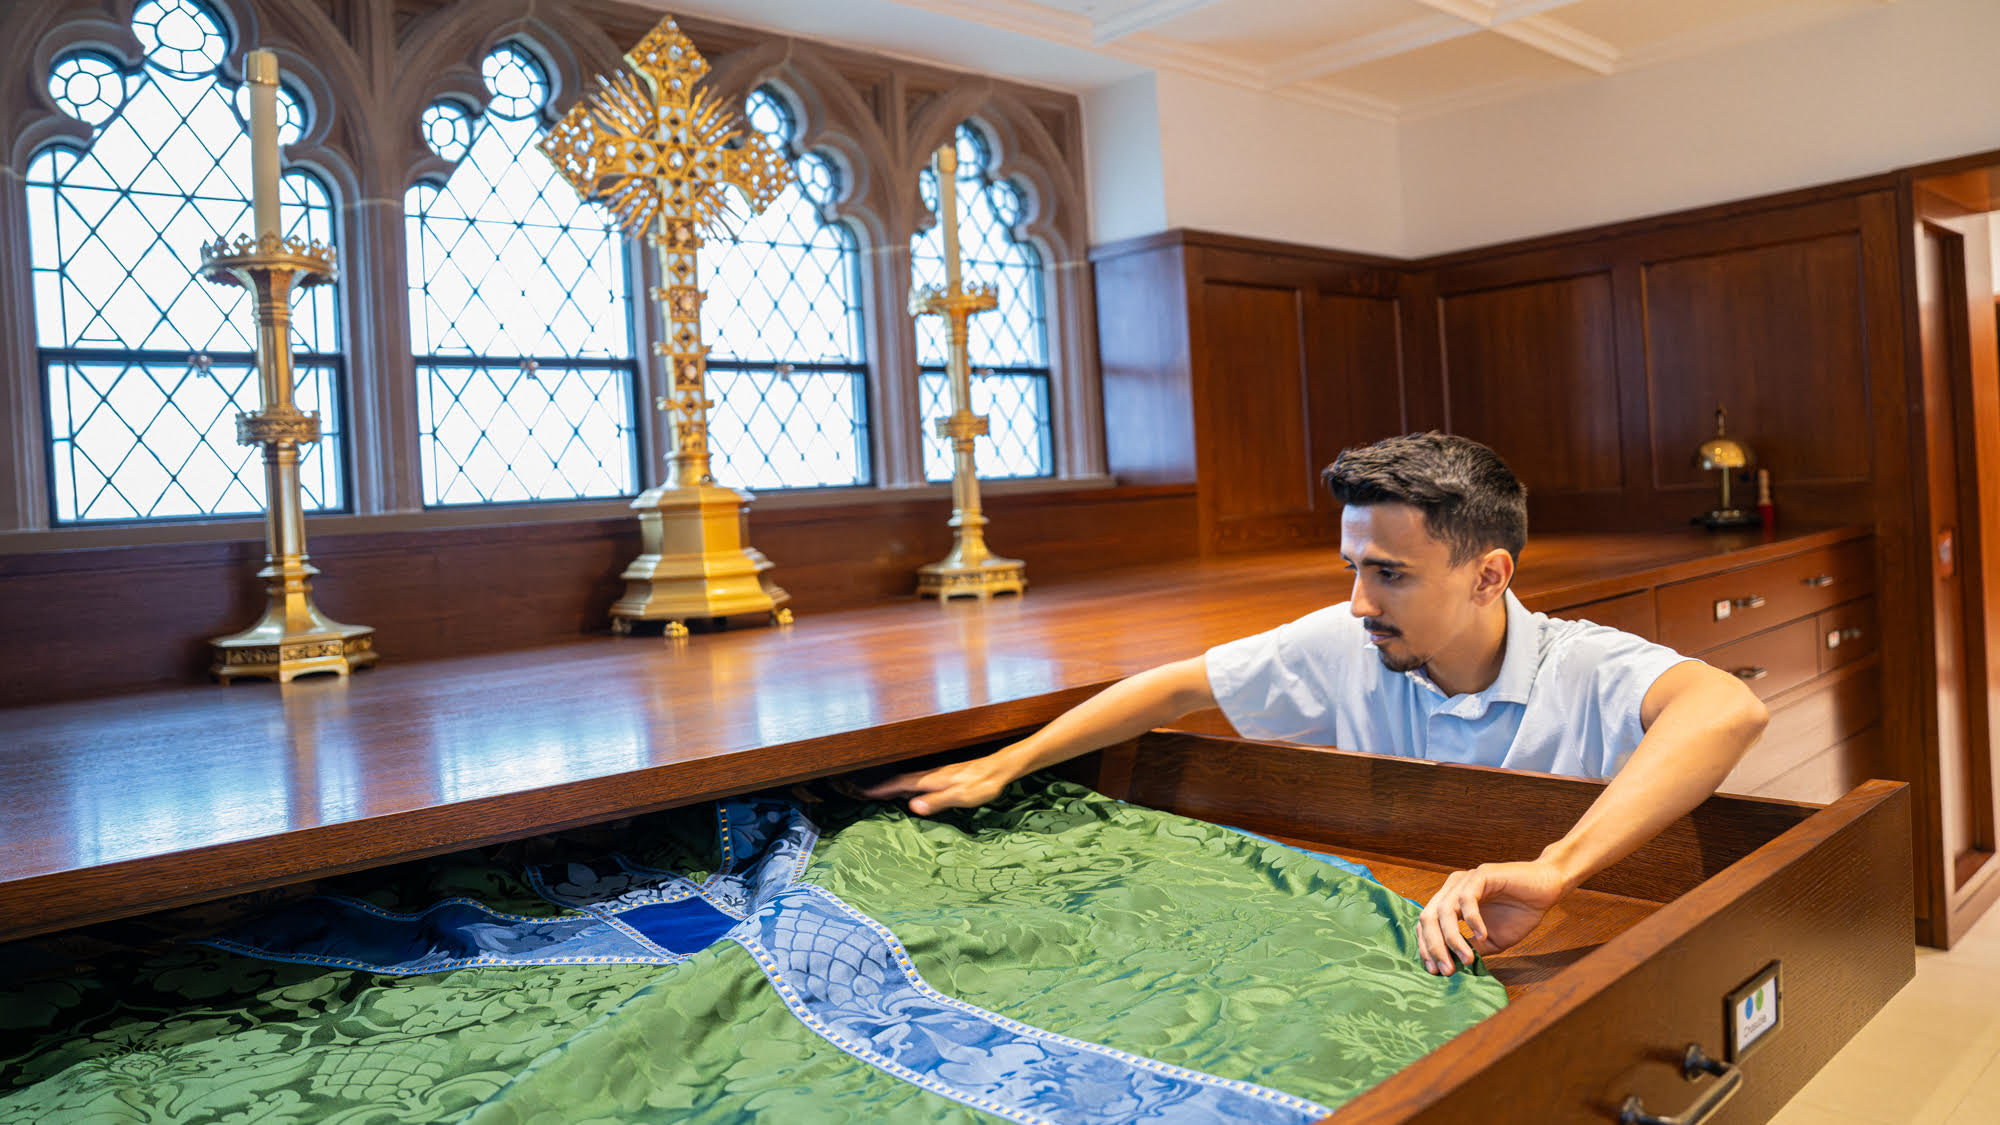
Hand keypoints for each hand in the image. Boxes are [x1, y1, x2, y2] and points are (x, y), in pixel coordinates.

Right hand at [856, 756, 1009, 815]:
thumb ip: (937, 800)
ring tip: (880, 794)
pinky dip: (907, 786)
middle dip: (882, 786)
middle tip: (863, 792)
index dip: (882, 789)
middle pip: (900, 780)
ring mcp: (937, 775)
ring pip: (908, 780)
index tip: (863, 792)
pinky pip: (918, 782)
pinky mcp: (944, 776)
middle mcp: (931, 775)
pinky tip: (909, 793)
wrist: (999, 769)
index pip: (900, 784)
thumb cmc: (983, 784)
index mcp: (931, 780)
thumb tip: (913, 806)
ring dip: (893, 786)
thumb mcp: (961, 796)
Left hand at [1416, 859, 1567, 976]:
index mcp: (1450, 902)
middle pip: (1428, 918)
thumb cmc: (1519, 912)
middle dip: (1434, 947)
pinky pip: (1467, 898)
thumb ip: (1471, 949)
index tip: (1434, 971)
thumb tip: (1453, 966)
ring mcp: (1464, 880)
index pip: (1426, 925)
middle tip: (1447, 970)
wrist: (1546, 889)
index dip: (1425, 948)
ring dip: (1452, 938)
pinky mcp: (1481, 874)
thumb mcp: (1491, 940)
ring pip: (1444, 910)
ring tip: (1466, 959)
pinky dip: (1472, 920)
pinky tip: (1482, 935)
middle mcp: (1452, 889)